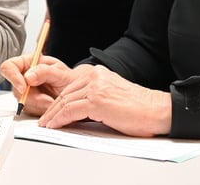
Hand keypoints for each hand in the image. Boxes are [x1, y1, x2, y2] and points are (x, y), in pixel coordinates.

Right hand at [0, 54, 71, 115]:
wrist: (75, 93)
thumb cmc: (68, 79)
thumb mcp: (60, 72)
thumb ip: (44, 72)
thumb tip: (28, 76)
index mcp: (28, 63)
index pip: (9, 67)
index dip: (12, 77)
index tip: (23, 88)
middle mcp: (24, 77)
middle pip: (16, 89)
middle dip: (33, 97)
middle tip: (48, 100)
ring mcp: (25, 92)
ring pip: (22, 102)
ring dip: (39, 104)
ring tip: (53, 100)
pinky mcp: (29, 104)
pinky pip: (29, 110)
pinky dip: (40, 110)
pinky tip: (50, 104)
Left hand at [37, 65, 170, 136]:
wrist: (155, 110)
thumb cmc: (138, 108)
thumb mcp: (111, 95)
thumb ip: (93, 97)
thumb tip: (75, 110)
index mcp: (97, 73)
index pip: (70, 86)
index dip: (57, 100)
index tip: (50, 111)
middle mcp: (95, 76)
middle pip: (65, 93)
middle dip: (51, 108)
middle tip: (44, 120)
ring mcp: (95, 87)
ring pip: (65, 101)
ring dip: (52, 115)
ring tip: (46, 125)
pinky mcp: (96, 100)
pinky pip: (70, 110)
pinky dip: (59, 119)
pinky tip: (54, 126)